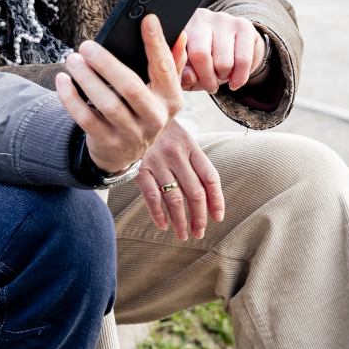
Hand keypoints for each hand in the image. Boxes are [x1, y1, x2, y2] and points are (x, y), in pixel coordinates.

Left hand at [55, 13, 185, 172]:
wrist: (125, 153)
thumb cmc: (143, 109)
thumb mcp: (161, 91)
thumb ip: (171, 63)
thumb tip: (181, 35)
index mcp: (171, 99)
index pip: (165, 67)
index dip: (157, 43)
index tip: (147, 19)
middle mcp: (155, 117)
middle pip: (131, 87)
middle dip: (107, 64)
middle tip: (86, 46)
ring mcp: (132, 133)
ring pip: (108, 104)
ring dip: (87, 79)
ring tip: (73, 60)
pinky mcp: (108, 143)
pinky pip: (87, 120)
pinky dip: (72, 99)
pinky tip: (63, 81)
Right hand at [137, 119, 224, 240]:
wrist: (130, 113)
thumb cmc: (160, 130)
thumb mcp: (180, 137)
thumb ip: (192, 161)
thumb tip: (207, 196)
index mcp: (190, 145)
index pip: (210, 177)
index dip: (217, 200)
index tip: (218, 217)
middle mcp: (176, 154)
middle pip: (195, 192)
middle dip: (199, 217)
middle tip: (200, 232)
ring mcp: (157, 161)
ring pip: (174, 199)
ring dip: (180, 221)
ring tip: (183, 235)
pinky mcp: (139, 168)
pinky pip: (151, 196)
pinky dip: (158, 213)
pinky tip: (163, 225)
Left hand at [179, 8, 264, 92]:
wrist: (230, 48)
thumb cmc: (202, 61)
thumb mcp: (188, 70)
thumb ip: (183, 75)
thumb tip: (190, 76)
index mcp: (182, 27)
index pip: (183, 52)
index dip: (193, 75)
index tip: (200, 84)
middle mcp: (201, 18)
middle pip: (201, 54)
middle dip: (208, 79)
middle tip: (212, 84)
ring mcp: (223, 19)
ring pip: (224, 61)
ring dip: (224, 77)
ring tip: (222, 76)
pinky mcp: (244, 25)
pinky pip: (244, 59)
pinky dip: (240, 77)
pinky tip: (236, 80)